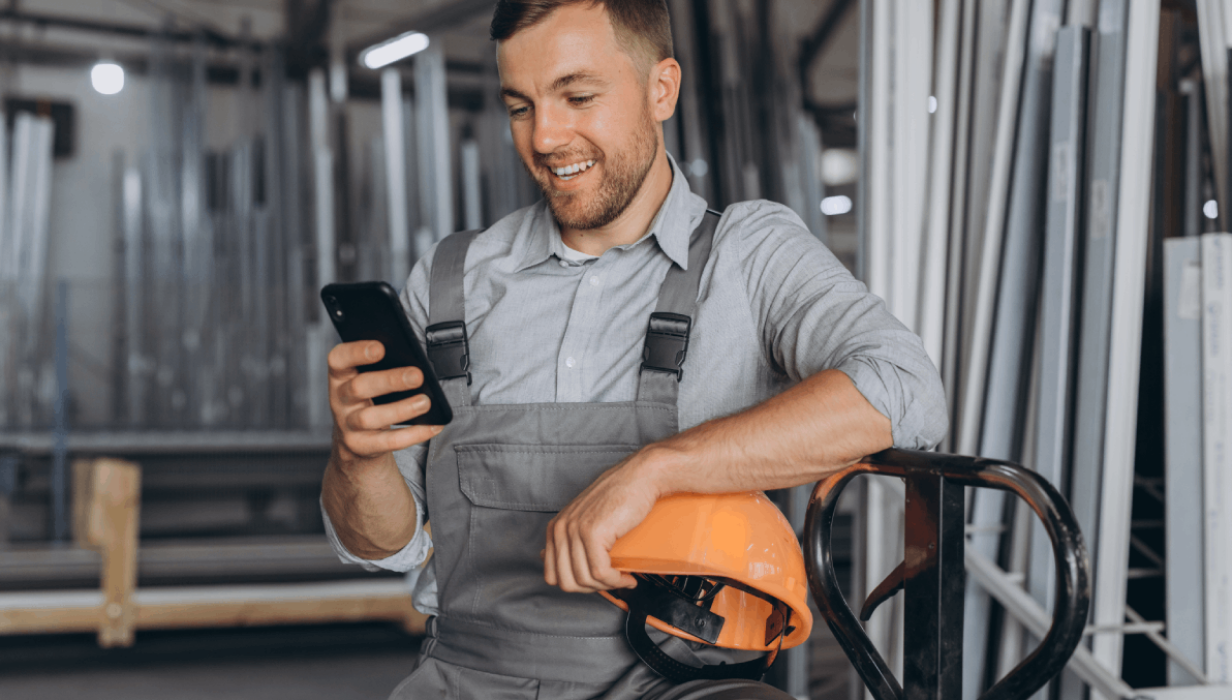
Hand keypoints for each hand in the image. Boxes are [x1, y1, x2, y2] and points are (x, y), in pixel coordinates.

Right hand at [328, 340, 440, 463]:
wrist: (355, 441)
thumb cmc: (368, 401)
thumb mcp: (367, 382)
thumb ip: (383, 368)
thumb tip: (414, 363)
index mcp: (341, 377)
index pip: (338, 360)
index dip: (356, 352)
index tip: (380, 348)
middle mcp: (340, 400)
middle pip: (359, 387)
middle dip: (389, 380)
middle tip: (417, 375)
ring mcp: (348, 425)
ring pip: (370, 418)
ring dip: (401, 409)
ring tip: (425, 402)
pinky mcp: (360, 446)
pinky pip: (387, 442)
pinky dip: (413, 434)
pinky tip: (432, 425)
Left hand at [543, 449, 668, 592]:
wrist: (640, 478)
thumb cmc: (618, 497)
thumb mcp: (585, 517)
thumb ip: (566, 537)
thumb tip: (544, 558)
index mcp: (555, 528)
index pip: (552, 575)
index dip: (576, 586)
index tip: (596, 582)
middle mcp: (561, 528)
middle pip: (566, 582)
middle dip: (591, 589)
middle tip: (610, 583)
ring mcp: (575, 530)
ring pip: (584, 579)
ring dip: (607, 586)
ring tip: (622, 579)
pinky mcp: (593, 533)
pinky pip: (600, 572)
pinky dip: (615, 580)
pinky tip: (626, 576)